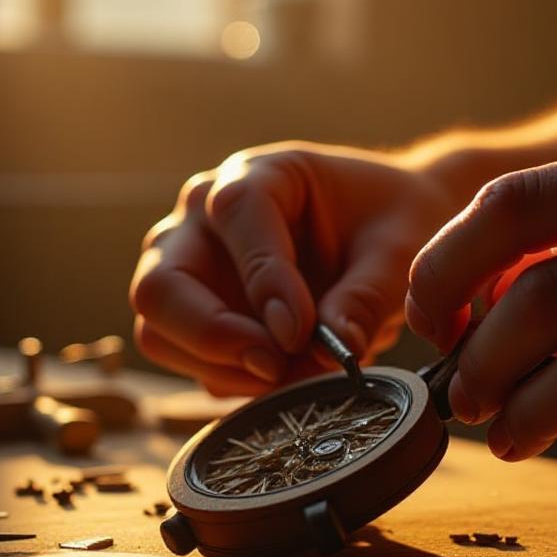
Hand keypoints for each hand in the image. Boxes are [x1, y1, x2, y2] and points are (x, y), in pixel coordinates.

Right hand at [131, 142, 463, 395]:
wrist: (387, 233)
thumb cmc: (390, 224)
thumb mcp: (397, 251)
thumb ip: (366, 295)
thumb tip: (335, 347)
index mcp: (259, 175)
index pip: (234, 213)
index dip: (263, 278)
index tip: (303, 331)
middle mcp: (203, 219)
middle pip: (161, 285)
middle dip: (214, 336)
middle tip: (278, 366)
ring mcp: (188, 269)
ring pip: (159, 332)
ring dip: (222, 368)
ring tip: (295, 376)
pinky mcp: (195, 316)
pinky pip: (189, 362)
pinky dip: (234, 381)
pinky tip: (290, 376)